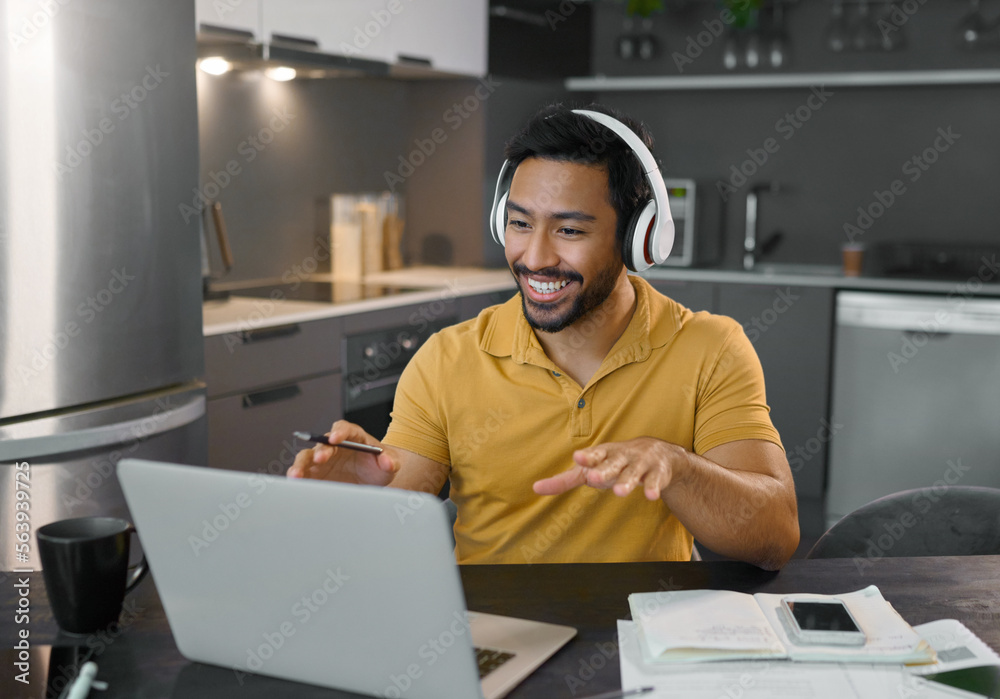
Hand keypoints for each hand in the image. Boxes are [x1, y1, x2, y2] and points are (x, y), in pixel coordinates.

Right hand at [286, 420, 395, 485]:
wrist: (373, 480)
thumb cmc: (379, 466)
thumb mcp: (390, 464)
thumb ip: (390, 461)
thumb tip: (387, 461)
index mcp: (353, 436)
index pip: (345, 429)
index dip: (340, 432)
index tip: (336, 438)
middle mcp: (335, 446)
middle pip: (322, 443)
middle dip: (320, 450)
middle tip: (319, 459)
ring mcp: (323, 460)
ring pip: (307, 457)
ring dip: (300, 465)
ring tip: (296, 476)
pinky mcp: (315, 474)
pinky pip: (304, 475)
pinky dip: (298, 479)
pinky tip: (294, 486)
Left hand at [532, 437, 685, 499]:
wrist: (658, 453)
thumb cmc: (615, 462)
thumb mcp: (591, 468)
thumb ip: (565, 480)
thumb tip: (536, 488)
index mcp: (603, 454)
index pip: (593, 455)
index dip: (586, 457)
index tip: (577, 458)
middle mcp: (621, 457)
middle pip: (611, 464)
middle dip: (603, 471)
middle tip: (593, 478)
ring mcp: (639, 464)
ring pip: (632, 473)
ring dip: (626, 482)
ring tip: (619, 493)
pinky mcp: (657, 473)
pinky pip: (654, 482)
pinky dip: (653, 488)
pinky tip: (650, 496)